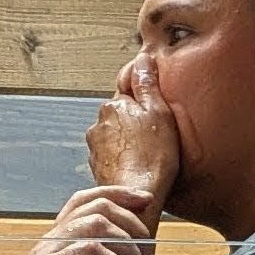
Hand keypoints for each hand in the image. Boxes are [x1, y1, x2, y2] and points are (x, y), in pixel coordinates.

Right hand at [0, 185, 153, 254]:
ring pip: (98, 223)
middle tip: (150, 252)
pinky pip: (91, 251)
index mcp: (52, 247)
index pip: (85, 200)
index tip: (146, 200)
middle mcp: (47, 245)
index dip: (118, 194)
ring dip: (129, 248)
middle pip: (97, 205)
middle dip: (133, 222)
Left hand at [87, 56, 178, 203]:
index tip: (158, 116)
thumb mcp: (159, 112)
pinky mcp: (98, 169)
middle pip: (122, 116)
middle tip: (158, 136)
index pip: (129, 94)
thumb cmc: (153, 157)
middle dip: (137, 123)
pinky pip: (115, 157)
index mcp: (112, 106)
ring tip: (151, 155)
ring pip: (117, 137)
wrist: (136, 195)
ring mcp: (95, 149)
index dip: (147, 104)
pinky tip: (140, 168)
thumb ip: (147, 83)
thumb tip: (142, 59)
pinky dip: (125, 160)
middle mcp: (98, 125)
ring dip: (130, 143)